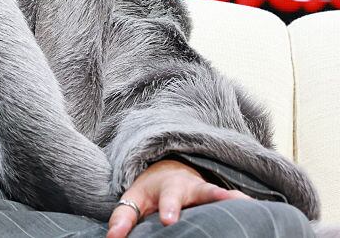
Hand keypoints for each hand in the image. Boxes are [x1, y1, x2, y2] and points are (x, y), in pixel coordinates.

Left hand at [107, 158, 253, 237]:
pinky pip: (237, 202)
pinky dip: (249, 206)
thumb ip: (123, 218)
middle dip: (215, 197)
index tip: (169, 220)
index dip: (169, 208)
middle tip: (230, 200)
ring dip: (238, 199)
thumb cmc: (151, 192)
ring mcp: (211, 193)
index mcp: (169, 188)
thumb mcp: (134, 200)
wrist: (170, 170)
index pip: (168, 198)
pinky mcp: (223, 199)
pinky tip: (267, 217)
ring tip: (252, 205)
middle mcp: (194, 187)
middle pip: (205, 191)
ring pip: (226, 194)